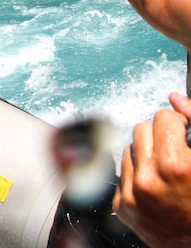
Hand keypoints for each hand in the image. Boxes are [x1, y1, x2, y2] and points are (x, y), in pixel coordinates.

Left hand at [113, 100, 190, 246]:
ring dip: (145, 153)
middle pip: (142, 129)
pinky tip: (154, 185)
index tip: (182, 134)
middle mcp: (148, 180)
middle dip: (159, 135)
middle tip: (174, 151)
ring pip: (129, 148)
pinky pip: (122, 171)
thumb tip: (174, 98)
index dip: (177, 124)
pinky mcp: (121, 205)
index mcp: (174, 166)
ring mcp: (132, 194)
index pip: (162, 117)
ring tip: (165, 171)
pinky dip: (136, 173)